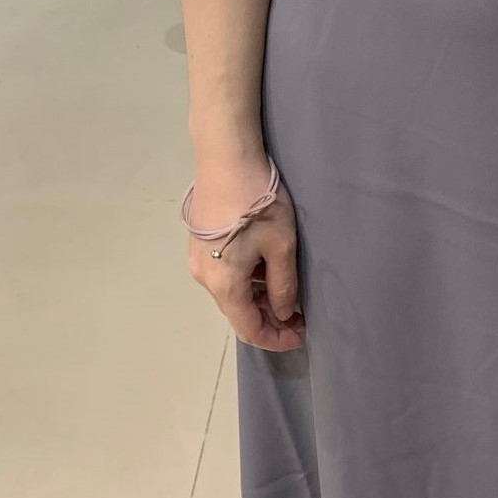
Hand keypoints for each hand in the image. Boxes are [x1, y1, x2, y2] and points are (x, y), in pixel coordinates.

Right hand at [186, 153, 305, 351]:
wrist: (225, 158)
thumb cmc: (258, 202)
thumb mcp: (281, 246)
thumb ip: (283, 286)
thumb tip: (283, 314)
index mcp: (224, 284)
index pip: (249, 329)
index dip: (276, 339)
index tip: (301, 335)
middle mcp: (204, 278)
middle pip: (238, 313)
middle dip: (270, 320)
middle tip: (300, 314)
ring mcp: (196, 260)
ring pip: (231, 294)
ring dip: (259, 299)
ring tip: (287, 289)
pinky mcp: (198, 245)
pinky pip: (224, 276)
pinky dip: (247, 281)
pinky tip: (266, 267)